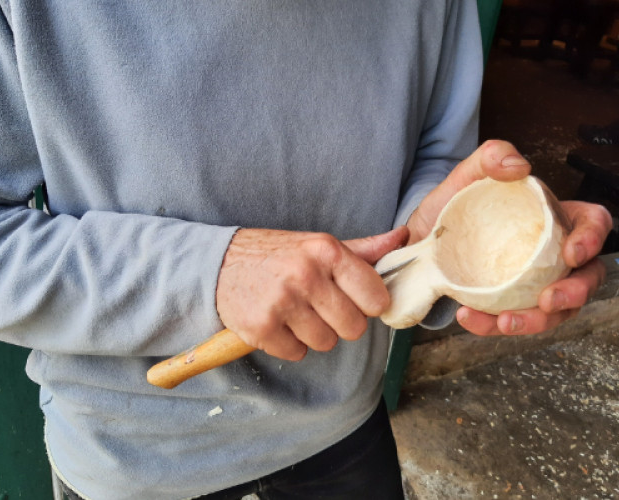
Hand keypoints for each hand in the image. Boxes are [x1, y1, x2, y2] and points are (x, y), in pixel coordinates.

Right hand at [216, 227, 408, 360]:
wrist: (216, 264)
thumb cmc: (278, 255)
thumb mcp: (319, 246)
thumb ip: (363, 250)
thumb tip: (403, 239)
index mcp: (327, 251)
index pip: (376, 298)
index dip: (368, 305)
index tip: (354, 300)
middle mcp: (306, 274)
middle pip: (354, 328)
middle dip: (340, 323)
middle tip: (319, 308)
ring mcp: (282, 302)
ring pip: (326, 343)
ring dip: (314, 335)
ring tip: (295, 313)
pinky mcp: (262, 327)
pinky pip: (297, 353)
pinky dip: (289, 344)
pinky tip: (277, 323)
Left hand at [406, 140, 612, 335]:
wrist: (424, 240)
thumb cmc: (457, 207)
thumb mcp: (469, 174)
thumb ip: (492, 155)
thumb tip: (518, 166)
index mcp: (560, 218)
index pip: (595, 224)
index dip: (593, 240)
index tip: (572, 253)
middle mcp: (557, 255)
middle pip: (588, 278)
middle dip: (575, 294)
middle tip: (548, 301)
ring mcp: (539, 285)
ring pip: (558, 311)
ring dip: (536, 322)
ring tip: (505, 322)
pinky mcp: (515, 306)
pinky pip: (516, 322)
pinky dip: (494, 326)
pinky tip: (471, 318)